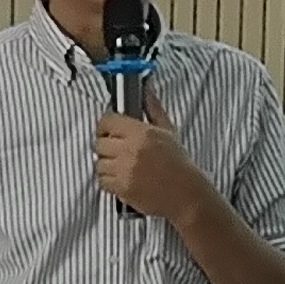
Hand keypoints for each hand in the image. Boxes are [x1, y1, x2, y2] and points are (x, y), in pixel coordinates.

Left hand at [94, 98, 210, 219]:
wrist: (185, 194)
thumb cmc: (178, 163)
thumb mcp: (168, 131)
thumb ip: (153, 109)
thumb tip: (146, 90)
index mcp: (142, 133)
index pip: (108, 121)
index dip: (106, 125)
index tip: (109, 129)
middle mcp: (131, 150)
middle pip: (100, 142)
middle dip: (106, 145)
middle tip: (116, 149)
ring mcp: (125, 170)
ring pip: (99, 163)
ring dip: (106, 163)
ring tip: (120, 165)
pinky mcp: (122, 188)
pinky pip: (102, 180)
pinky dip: (108, 180)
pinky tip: (121, 177)